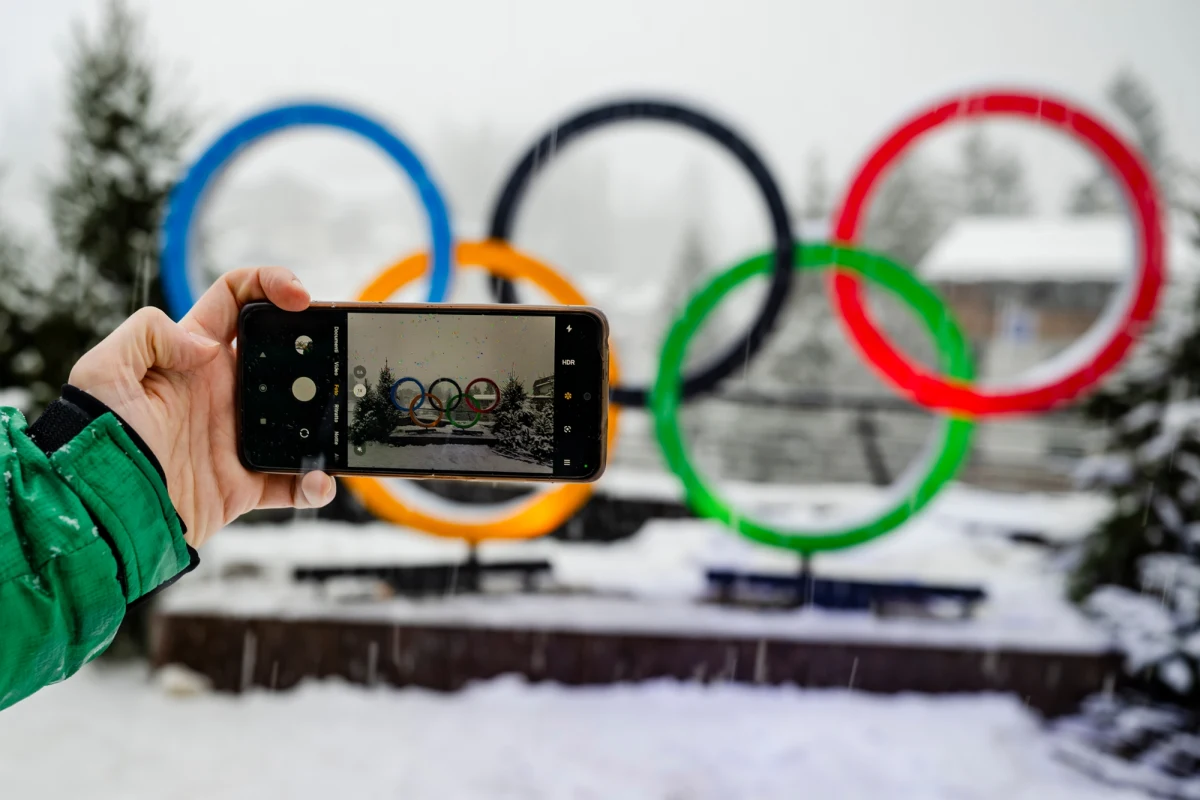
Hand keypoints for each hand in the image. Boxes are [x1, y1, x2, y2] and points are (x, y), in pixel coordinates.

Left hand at [69, 267, 336, 546]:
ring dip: (326, 418)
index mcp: (193, 357)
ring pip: (301, 418)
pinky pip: (293, 482)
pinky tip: (318, 482)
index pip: (238, 300)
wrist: (102, 513)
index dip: (270, 284)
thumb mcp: (102, 369)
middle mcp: (223, 392)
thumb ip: (149, 333)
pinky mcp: (245, 483)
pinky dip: (314, 484)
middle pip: (285, 356)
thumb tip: (207, 345)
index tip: (299, 297)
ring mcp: (238, 437)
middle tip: (337, 357)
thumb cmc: (94, 440)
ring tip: (340, 423)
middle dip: (317, 348)